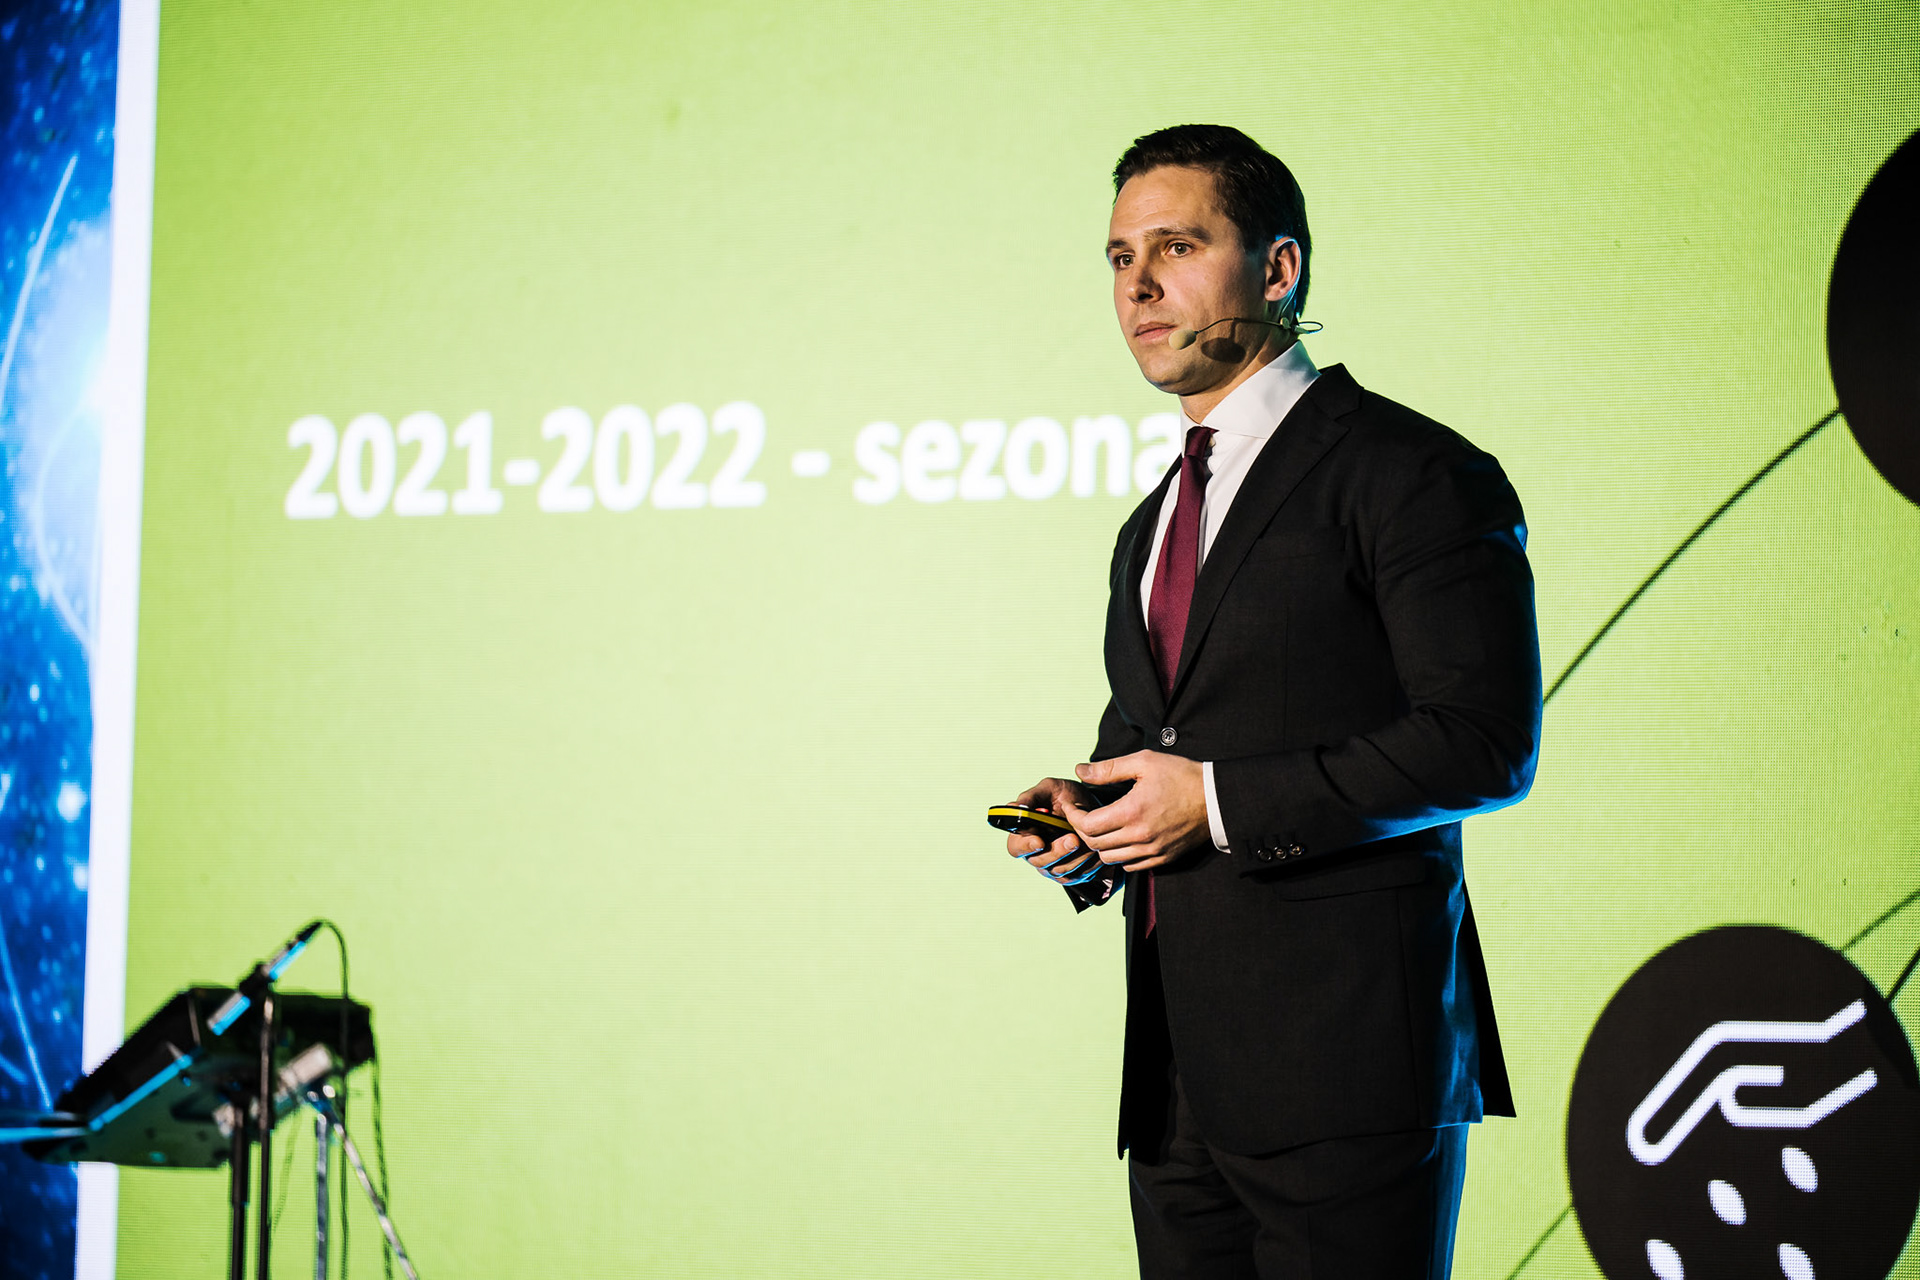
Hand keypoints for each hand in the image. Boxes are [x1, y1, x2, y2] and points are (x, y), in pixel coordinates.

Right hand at [1004, 777, 1103, 885]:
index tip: (1040, 841)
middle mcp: (1035, 853)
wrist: (1094, 808)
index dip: (1026, 846)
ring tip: (1089, 842)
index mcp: (1024, 834)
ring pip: (1060, 870)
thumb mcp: (1049, 789)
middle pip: (1040, 862)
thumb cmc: (1067, 796)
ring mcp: (1053, 866)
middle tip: (1074, 840)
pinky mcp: (1071, 874)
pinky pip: (1078, 875)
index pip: (1016, 847)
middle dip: (1058, 851)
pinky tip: (1096, 850)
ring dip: (1077, 857)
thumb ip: (1031, 797)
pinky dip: (1088, 864)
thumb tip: (1015, 808)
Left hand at [1068, 751, 1208, 872]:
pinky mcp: (1162, 859)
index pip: (1088, 826)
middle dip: (1083, 830)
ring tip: (1102, 827)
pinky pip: (1130, 865)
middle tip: (1084, 815)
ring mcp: (1152, 851)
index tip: (1073, 807)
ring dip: (1101, 844)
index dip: (1074, 817)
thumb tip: (1080, 771)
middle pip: (1095, 844)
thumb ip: (1109, 769)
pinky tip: (1122, 838)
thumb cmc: (1181, 776)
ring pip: (1110, 858)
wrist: (1217, 799)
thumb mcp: (1144, 762)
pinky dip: (1120, 854)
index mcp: (1132, 811)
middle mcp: (1140, 836)